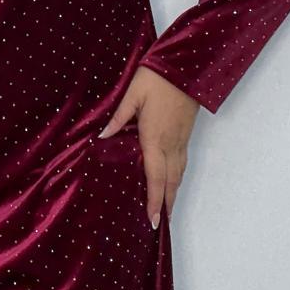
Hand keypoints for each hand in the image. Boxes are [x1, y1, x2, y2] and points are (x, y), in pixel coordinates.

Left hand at [97, 65, 200, 228]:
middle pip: (170, 182)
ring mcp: (181, 140)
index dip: (154, 201)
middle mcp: (170, 144)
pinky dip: (177, 178)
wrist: (185, 66)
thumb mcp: (132, 95)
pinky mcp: (186, 134)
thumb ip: (118, 119)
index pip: (155, 177)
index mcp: (154, 137)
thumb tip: (102, 137)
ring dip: (172, 193)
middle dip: (165, 204)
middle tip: (158, 223)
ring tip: (166, 209)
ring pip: (178, 174)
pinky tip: (172, 182)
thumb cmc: (157, 78)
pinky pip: (182, 162)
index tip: (152, 219)